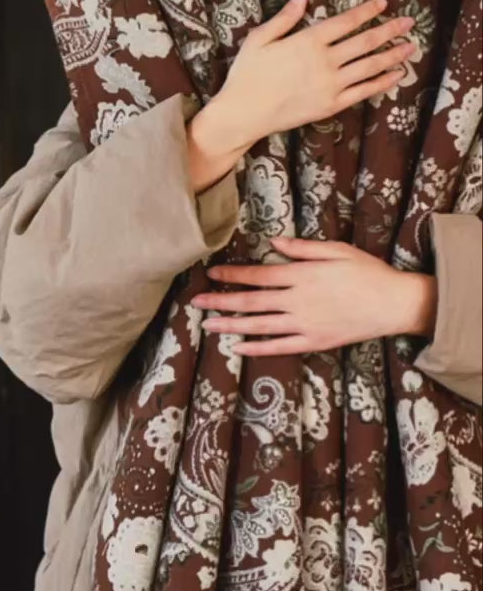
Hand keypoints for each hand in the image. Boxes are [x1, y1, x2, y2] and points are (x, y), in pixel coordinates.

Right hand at [186, 0, 415, 191]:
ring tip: (410, 46)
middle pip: (366, 42)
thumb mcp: (260, 38)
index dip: (367, 11)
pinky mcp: (332, 105)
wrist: (244, 113)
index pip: (347, 22)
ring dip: (393, 55)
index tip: (383, 3)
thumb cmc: (247, 74)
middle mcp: (325, 61)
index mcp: (308, 41)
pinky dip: (383, 82)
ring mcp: (331, 85)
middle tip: (409, 22)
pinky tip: (396, 75)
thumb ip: (286, 16)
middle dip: (390, 30)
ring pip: (370, 66)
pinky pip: (364, 91)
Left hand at [191, 237, 436, 355]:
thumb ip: (302, 248)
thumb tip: (274, 242)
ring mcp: (304, 324)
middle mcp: (297, 301)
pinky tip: (238, 347)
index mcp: (301, 276)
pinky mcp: (314, 342)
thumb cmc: (367, 272)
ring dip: (231, 325)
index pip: (258, 275)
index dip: (232, 275)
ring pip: (259, 326)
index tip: (211, 274)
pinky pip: (280, 347)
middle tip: (196, 302)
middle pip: (251, 302)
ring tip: (208, 326)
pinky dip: (257, 348)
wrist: (393, 304)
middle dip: (221, 302)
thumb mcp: (336, 250)